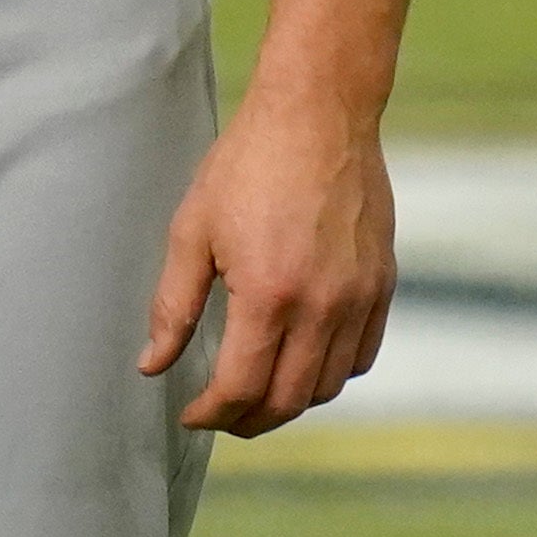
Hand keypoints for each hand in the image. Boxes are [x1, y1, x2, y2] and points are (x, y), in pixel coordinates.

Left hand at [140, 86, 398, 436]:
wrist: (317, 116)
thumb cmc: (247, 165)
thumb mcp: (192, 229)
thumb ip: (173, 305)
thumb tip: (152, 363)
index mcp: (269, 295)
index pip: (242, 388)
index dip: (211, 412)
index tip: (190, 413)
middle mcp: (322, 307)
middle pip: (287, 400)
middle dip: (248, 419)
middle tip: (219, 414)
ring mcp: (359, 299)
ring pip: (328, 386)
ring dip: (289, 401)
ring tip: (256, 390)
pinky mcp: (383, 285)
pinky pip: (362, 355)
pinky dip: (331, 373)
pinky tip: (301, 360)